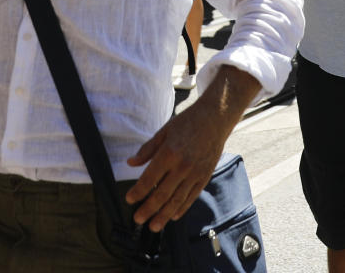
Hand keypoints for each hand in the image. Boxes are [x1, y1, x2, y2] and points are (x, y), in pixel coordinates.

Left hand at [125, 92, 235, 230]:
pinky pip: (192, 196)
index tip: (129, 200)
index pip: (150, 178)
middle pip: (162, 193)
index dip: (138, 191)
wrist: (215, 118)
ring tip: (154, 226)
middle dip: (148, 209)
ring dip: (164, 215)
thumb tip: (130, 163)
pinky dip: (182, 208)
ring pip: (177, 199)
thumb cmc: (188, 122)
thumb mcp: (164, 131)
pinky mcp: (205, 176)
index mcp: (169, 153)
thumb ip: (147, 149)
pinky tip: (173, 215)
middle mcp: (182, 166)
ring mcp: (195, 173)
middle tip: (138, 219)